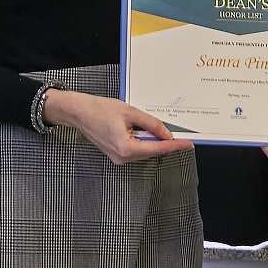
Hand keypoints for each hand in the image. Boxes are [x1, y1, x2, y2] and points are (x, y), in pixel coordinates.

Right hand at [44, 89, 192, 164]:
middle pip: (152, 151)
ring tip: (151, 126)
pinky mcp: (117, 155)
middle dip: (163, 141)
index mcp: (126, 147)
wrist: (79, 112)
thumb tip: (166, 134)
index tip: (188, 144)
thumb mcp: (131, 112)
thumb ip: (151, 124)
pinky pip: (136, 150)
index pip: (157, 148)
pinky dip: (143, 141)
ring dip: (151, 140)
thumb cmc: (99, 110)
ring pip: (145, 151)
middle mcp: (122, 157)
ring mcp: (119, 158)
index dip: (175, 146)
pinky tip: (143, 131)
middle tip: (177, 133)